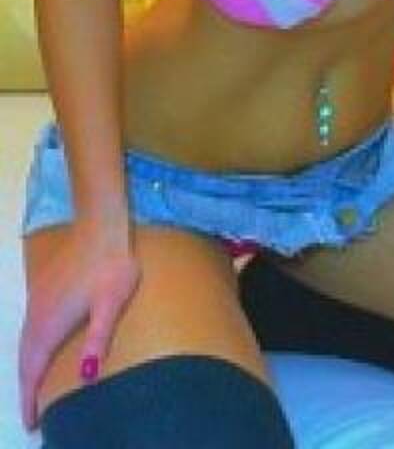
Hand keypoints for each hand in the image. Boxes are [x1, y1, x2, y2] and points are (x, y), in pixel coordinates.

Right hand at [19, 223, 140, 430]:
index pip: (33, 369)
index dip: (30, 397)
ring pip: (24, 343)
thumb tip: (85, 375)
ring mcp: (38, 300)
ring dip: (26, 369)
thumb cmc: (112, 267)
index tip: (31, 422)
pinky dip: (30, 349)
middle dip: (25, 388)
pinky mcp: (43, 290)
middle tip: (31, 414)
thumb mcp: (110, 305)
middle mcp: (37, 315)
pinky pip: (29, 329)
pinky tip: (39, 349)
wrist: (101, 229)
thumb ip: (98, 338)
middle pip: (24, 359)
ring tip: (32, 389)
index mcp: (51, 323)